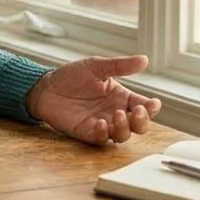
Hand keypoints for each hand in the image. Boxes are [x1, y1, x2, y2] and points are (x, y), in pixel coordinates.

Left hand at [25, 55, 161, 144]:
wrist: (46, 87)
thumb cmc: (71, 76)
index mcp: (120, 96)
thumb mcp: (95, 66)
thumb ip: (119, 66)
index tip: (153, 104)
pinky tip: (101, 123)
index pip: (144, 105)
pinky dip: (104, 133)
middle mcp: (115, 112)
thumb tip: (144, 60)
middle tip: (137, 112)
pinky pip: (102, 139)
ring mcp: (103, 124)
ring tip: (118, 115)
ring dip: (125, 128)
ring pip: (124, 135)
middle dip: (143, 121)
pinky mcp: (88, 132)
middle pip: (139, 125)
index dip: (152, 107)